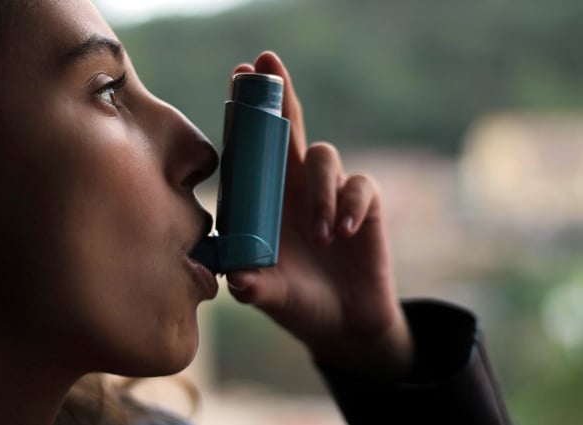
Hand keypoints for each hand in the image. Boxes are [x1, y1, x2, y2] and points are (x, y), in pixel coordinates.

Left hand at [226, 52, 413, 379]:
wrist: (344, 323)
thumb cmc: (298, 302)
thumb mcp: (271, 294)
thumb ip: (254, 285)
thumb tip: (238, 279)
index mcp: (266, 201)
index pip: (253, 149)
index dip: (247, 114)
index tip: (240, 76)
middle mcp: (296, 188)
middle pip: (288, 129)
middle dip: (280, 95)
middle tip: (268, 63)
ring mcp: (331, 193)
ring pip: (324, 156)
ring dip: (320, 190)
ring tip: (320, 235)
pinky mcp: (365, 204)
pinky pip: (360, 185)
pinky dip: (351, 204)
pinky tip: (344, 232)